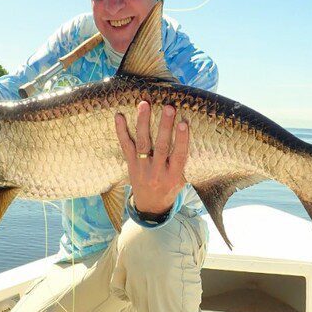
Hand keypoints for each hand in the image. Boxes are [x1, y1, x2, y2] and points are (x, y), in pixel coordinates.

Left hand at [115, 101, 188, 215]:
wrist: (150, 206)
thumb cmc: (170, 188)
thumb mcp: (182, 180)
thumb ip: (184, 162)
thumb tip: (192, 136)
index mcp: (173, 176)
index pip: (179, 156)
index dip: (182, 139)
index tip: (184, 123)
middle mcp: (157, 172)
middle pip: (161, 147)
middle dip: (165, 126)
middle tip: (168, 107)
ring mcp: (142, 168)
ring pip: (143, 143)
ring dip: (143, 122)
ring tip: (144, 104)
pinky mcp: (130, 165)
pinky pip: (126, 146)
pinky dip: (121, 131)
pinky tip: (119, 116)